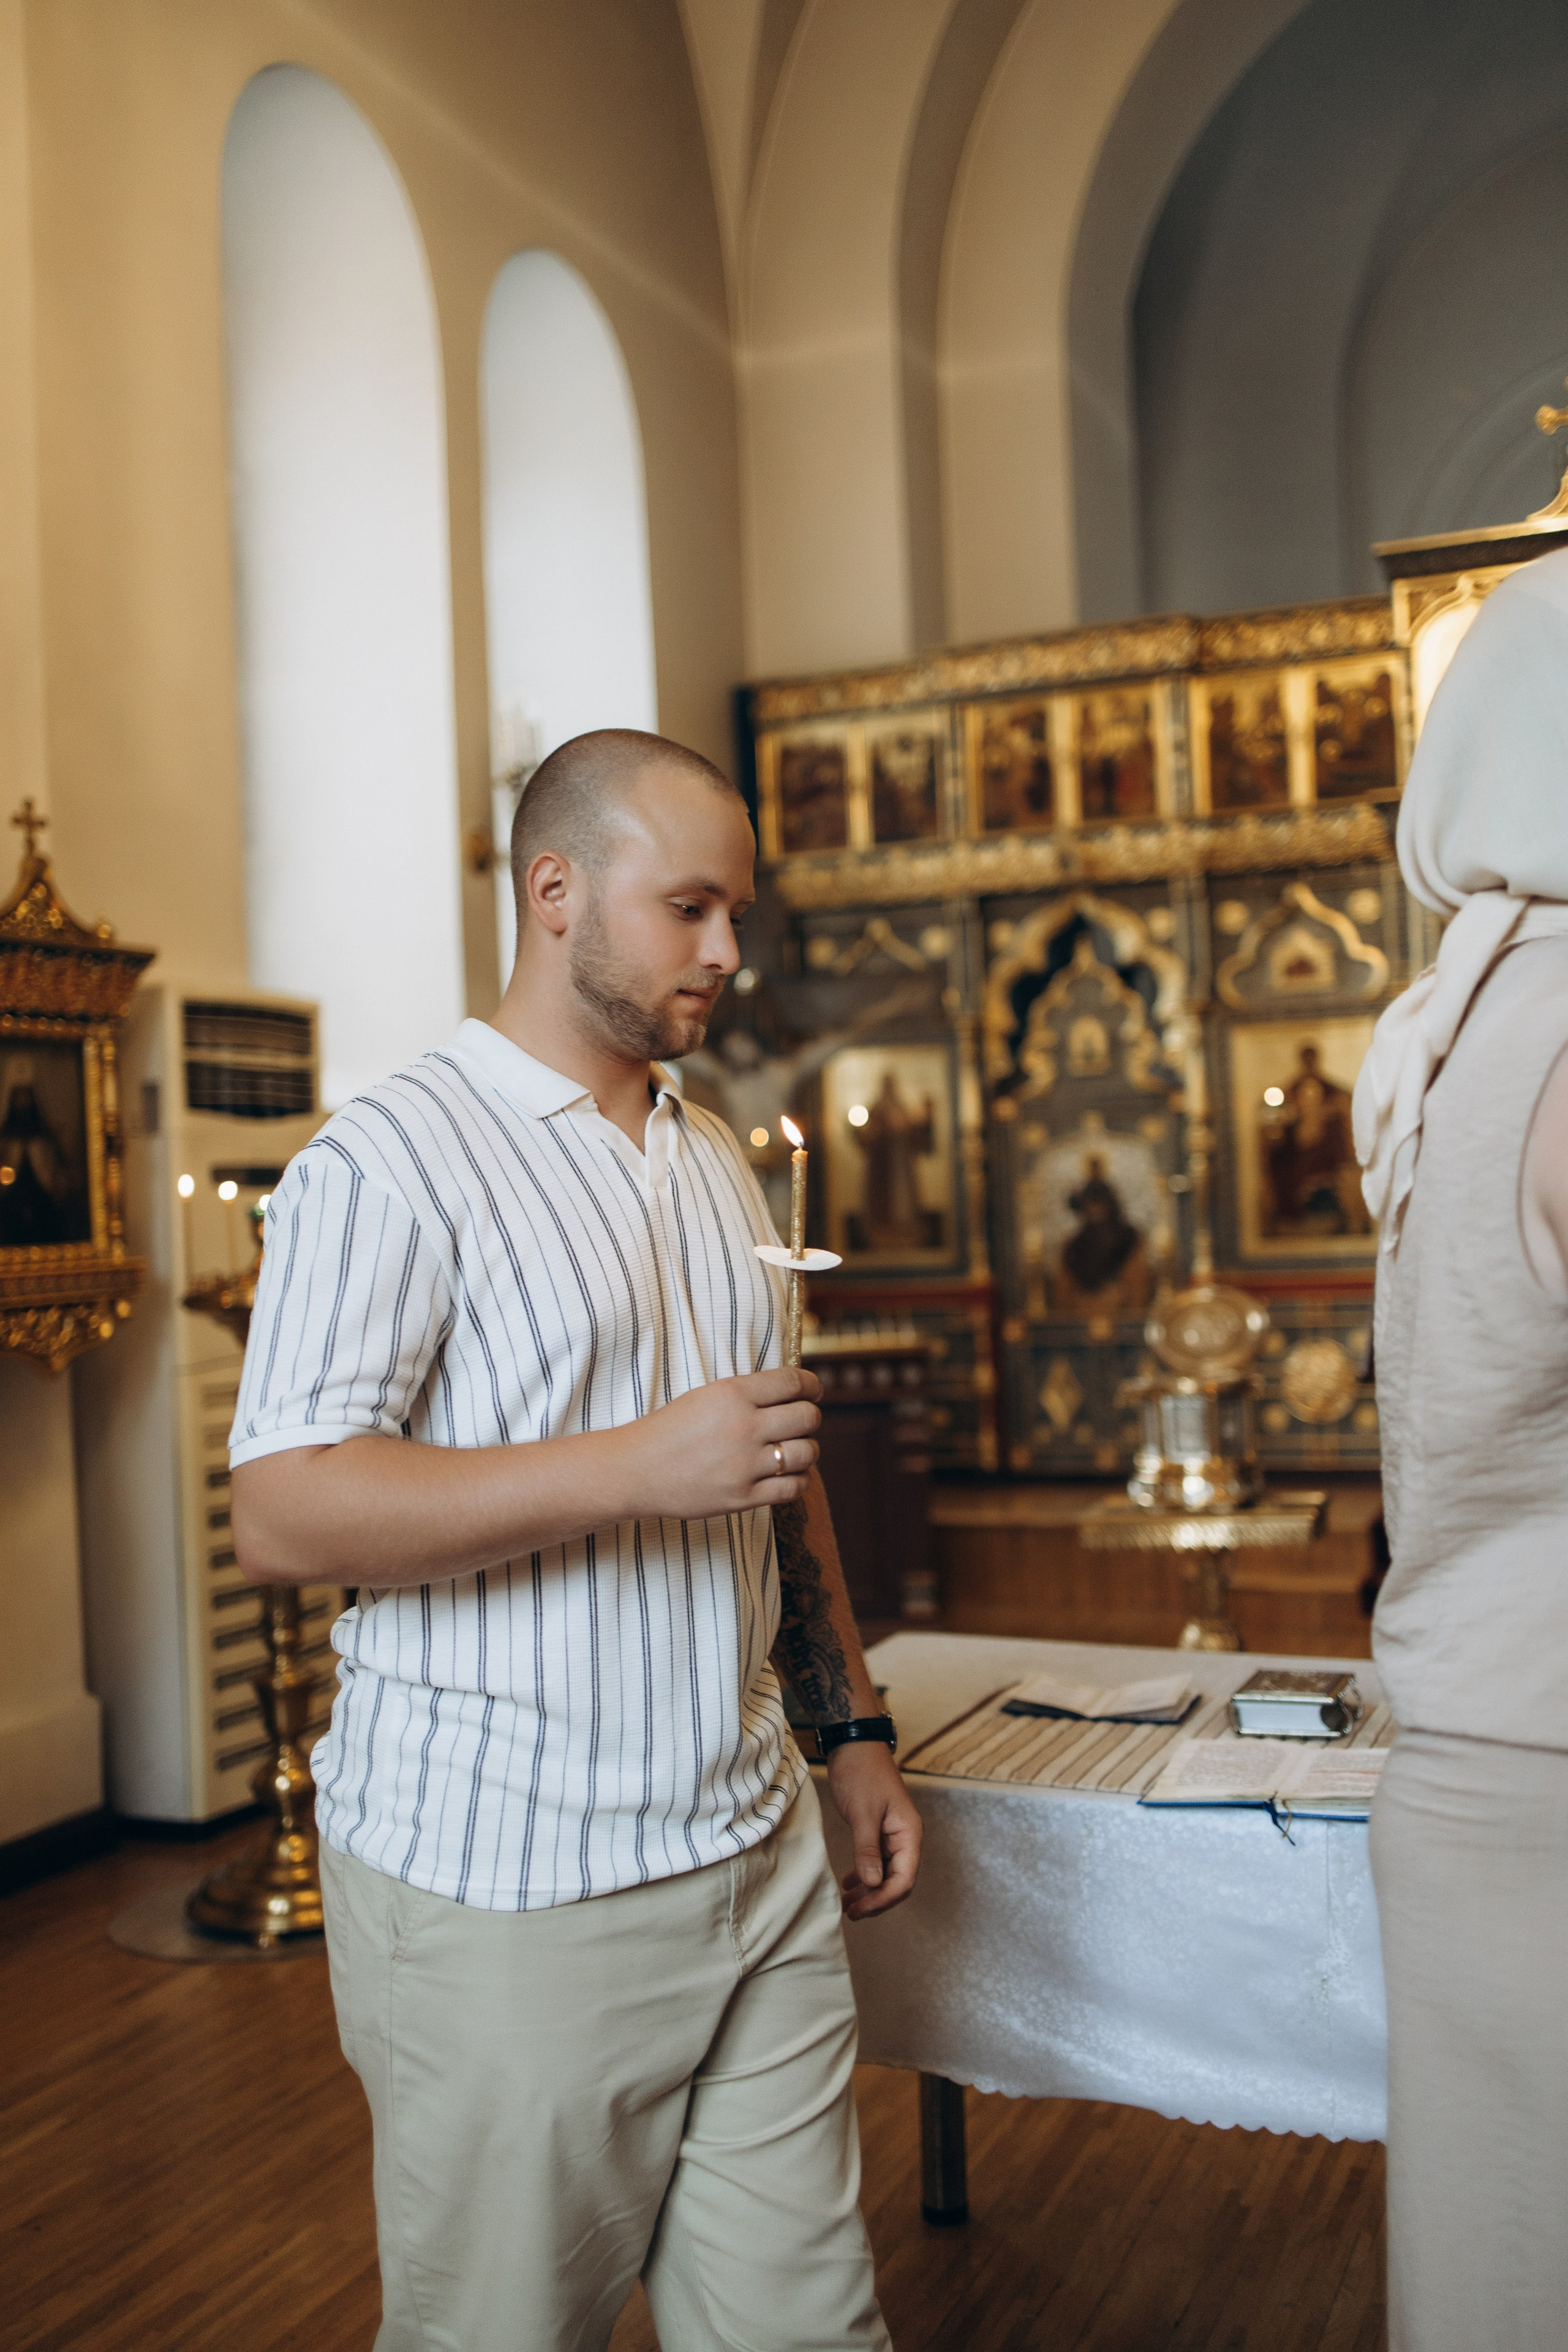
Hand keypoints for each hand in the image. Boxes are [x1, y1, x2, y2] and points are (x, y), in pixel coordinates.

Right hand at [617, 1368, 821, 1521]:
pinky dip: (799, 1479)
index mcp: (733, 1394)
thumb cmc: (669, 1430)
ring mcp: (745, 1465)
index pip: (793, 1382)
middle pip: (807, 1417)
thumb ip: (748, 1394)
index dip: (811, 1385)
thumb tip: (794, 1392)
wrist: (635, 1471)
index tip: (812, 1391)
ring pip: (807, 1453)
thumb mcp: (706, 1396)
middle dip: (810, 1417)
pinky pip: (793, 1488)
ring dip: (807, 1449)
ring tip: (795, 1449)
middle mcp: (744, 1427)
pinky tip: (788, 1474)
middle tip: (801, 1421)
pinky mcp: (743, 1497)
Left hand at [825, 1742, 921, 1921]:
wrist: (854, 1744)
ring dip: (869, 1891)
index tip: (859, 1910)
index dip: (883, 1899)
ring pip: (886, 1874)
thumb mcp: (863, 1812)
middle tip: (850, 1912)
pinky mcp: (879, 1831)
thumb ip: (868, 1849)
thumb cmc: (861, 1773)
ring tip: (847, 1904)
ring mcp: (892, 1835)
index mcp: (909, 1834)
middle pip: (898, 1881)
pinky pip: (877, 1862)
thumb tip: (872, 1884)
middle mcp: (905, 1838)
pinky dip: (865, 1875)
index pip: (904, 1879)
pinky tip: (849, 1884)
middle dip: (876, 1900)